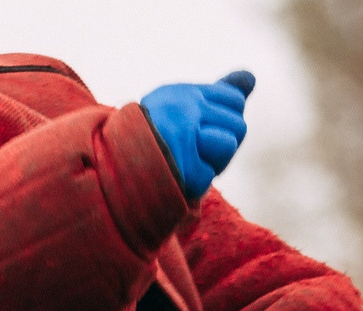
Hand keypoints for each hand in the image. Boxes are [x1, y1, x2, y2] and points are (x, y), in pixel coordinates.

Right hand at [141, 69, 254, 200]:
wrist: (112, 170)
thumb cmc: (149, 141)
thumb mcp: (183, 109)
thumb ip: (219, 95)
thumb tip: (251, 77)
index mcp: (183, 93)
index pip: (234, 100)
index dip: (223, 121)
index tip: (198, 131)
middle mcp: (183, 107)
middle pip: (238, 125)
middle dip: (222, 143)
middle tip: (190, 151)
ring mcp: (182, 136)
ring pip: (229, 145)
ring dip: (213, 161)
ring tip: (183, 162)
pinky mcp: (183, 169)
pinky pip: (209, 174)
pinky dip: (195, 181)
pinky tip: (174, 176)